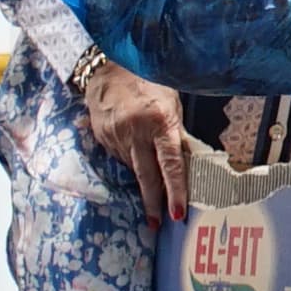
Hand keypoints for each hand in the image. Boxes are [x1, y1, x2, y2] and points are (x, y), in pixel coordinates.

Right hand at [81, 61, 191, 222]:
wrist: (109, 67)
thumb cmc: (148, 82)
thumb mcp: (171, 104)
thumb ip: (177, 133)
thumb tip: (187, 162)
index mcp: (159, 122)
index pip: (170, 164)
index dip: (175, 191)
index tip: (177, 213)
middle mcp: (136, 131)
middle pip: (147, 176)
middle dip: (154, 202)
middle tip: (157, 223)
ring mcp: (116, 135)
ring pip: (133, 168)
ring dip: (143, 178)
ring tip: (150, 181)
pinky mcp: (103, 137)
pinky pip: (119, 157)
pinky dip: (130, 160)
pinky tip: (133, 150)